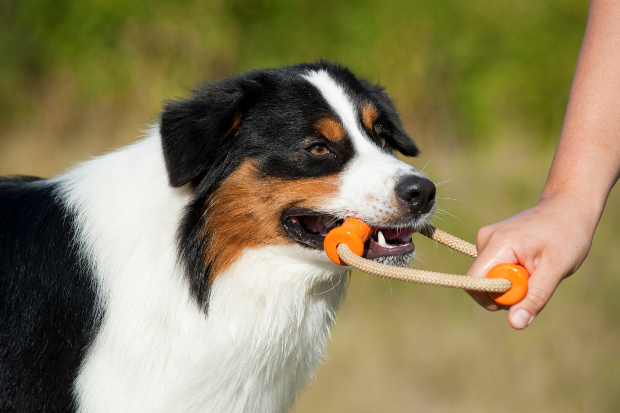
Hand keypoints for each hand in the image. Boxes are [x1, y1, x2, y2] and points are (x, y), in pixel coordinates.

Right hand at [465, 193, 597, 328]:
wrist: (567, 207)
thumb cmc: (566, 235)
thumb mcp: (556, 270)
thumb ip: (534, 297)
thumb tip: (515, 323)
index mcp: (498, 243)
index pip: (475, 282)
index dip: (493, 299)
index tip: (520, 297)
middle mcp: (485, 238)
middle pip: (480, 282)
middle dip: (505, 293)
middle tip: (533, 284)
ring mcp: (485, 238)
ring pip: (487, 277)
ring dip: (509, 284)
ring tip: (535, 269)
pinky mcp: (489, 241)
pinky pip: (492, 270)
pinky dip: (509, 275)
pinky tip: (528, 263)